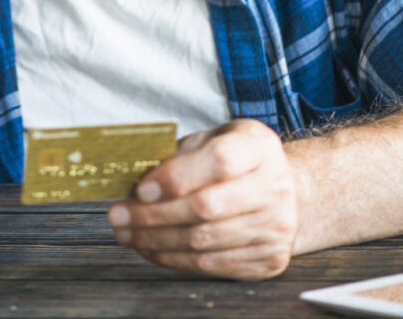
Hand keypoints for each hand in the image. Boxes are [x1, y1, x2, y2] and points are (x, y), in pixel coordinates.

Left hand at [107, 119, 298, 279]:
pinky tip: (151, 248)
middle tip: (117, 216)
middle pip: (206, 207)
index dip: (176, 177)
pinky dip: (173, 258)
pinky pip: (211, 264)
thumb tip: (134, 181)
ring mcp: (276, 226)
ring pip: (203, 241)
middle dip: (152, 215)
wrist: (285, 192)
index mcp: (258, 146)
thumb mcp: (212, 139)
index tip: (140, 189)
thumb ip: (178, 155)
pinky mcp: (269, 258)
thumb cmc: (237, 161)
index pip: (220, 161)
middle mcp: (275, 186)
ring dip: (155, 240)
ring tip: (126, 234)